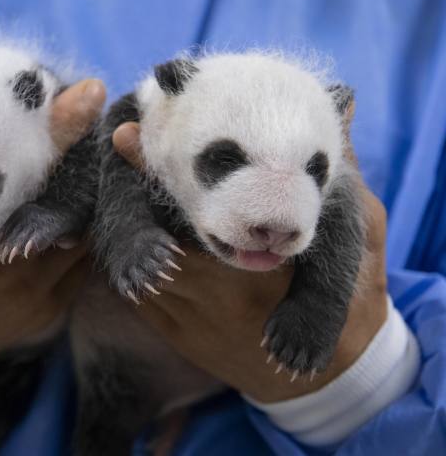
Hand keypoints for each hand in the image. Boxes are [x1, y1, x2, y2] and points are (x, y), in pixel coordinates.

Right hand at [0, 62, 105, 397]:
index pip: (34, 178)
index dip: (61, 133)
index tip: (86, 94)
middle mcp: (15, 273)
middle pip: (73, 205)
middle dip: (80, 161)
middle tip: (82, 119)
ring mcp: (38, 297)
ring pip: (83, 235)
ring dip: (83, 197)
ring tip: (79, 157)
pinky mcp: (48, 313)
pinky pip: (81, 267)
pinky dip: (80, 233)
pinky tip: (69, 206)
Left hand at [112, 122, 387, 401]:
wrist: (326, 377)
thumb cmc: (349, 302)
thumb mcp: (359, 234)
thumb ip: (343, 174)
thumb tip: (339, 103)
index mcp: (250, 269)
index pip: (188, 210)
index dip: (151, 172)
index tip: (127, 136)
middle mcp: (208, 295)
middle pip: (147, 234)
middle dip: (128, 190)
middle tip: (122, 149)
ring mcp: (184, 318)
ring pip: (135, 260)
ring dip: (126, 220)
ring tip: (122, 181)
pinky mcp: (172, 331)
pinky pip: (136, 289)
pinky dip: (132, 254)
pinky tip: (137, 227)